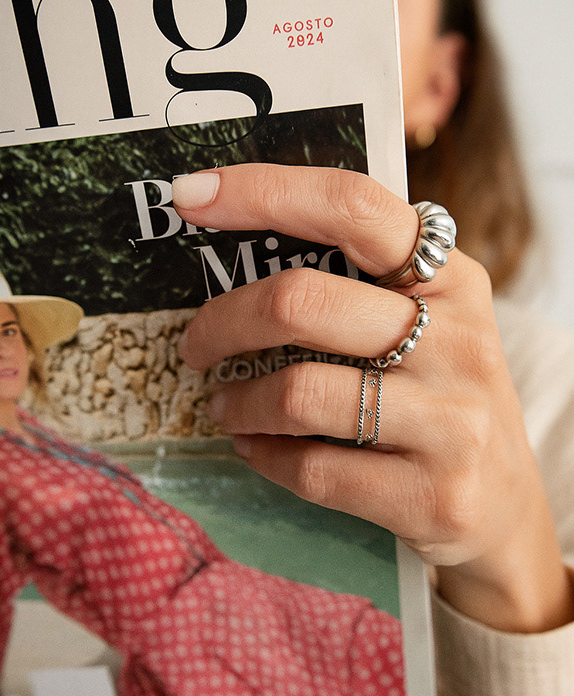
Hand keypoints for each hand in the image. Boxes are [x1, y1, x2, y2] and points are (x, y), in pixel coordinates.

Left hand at [172, 164, 573, 632]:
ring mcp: (451, 420)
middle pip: (302, 301)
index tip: (190, 195)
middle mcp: (459, 340)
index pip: (352, 206)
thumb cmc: (443, 397)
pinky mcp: (433, 493)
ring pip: (299, 393)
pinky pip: (314, 470)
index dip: (264, 191)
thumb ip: (363, 284)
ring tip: (224, 406)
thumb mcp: (432, 324)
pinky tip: (255, 448)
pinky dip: (264, 456)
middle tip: (196, 346)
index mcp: (451, 278)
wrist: (506, 504)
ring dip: (239, 402)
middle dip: (223, 322)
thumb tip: (242, 243)